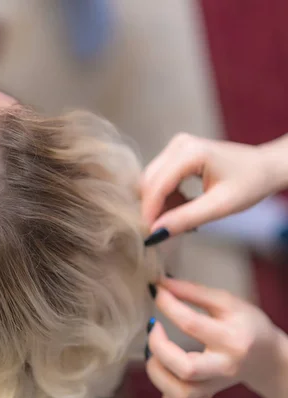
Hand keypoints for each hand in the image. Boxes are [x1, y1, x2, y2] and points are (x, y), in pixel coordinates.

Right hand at [140, 133, 276, 234]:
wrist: (266, 166)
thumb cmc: (250, 183)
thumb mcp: (220, 206)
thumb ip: (186, 218)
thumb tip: (156, 232)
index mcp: (190, 153)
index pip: (157, 185)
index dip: (150, 211)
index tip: (149, 234)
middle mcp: (179, 145)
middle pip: (149, 182)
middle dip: (154, 208)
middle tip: (166, 230)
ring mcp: (176, 146)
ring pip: (152, 181)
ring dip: (160, 203)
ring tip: (181, 218)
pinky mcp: (177, 152)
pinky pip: (159, 178)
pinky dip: (166, 196)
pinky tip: (182, 206)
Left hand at [146, 278, 287, 397]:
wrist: (267, 358)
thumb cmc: (247, 325)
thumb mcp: (227, 302)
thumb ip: (194, 291)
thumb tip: (162, 283)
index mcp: (232, 339)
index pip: (191, 324)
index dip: (167, 304)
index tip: (156, 290)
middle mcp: (224, 367)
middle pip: (186, 369)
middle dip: (159, 346)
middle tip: (153, 327)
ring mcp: (214, 385)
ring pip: (180, 392)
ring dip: (156, 370)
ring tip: (154, 350)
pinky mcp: (205, 394)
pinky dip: (164, 388)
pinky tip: (162, 370)